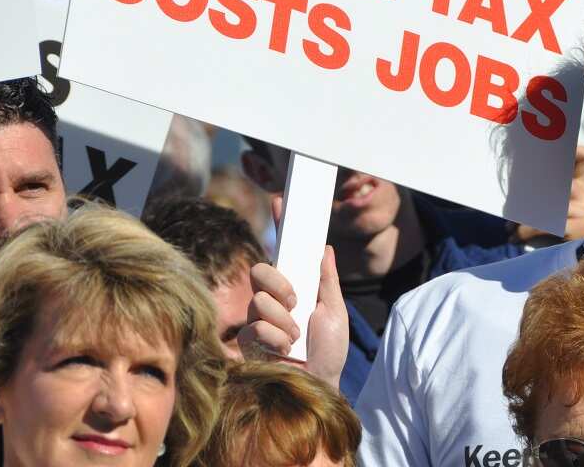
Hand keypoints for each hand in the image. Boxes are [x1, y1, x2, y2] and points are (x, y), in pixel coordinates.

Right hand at [238, 194, 348, 389]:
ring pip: (258, 301)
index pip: (284, 250)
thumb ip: (328, 280)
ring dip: (283, 321)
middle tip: (295, 302)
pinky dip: (276, 339)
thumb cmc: (330, 350)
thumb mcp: (335, 311)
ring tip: (296, 337)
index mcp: (295, 286)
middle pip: (260, 270)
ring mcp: (258, 318)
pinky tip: (285, 350)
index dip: (281, 225)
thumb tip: (325, 247)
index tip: (280, 199)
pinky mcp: (247, 340)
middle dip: (278, 284)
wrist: (320, 383)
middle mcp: (272, 298)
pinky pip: (255, 327)